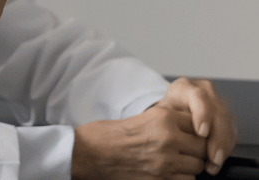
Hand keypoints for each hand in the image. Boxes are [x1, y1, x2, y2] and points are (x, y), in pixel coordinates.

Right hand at [72, 104, 207, 179]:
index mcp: (163, 118)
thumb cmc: (108, 135)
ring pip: (197, 165)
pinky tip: (168, 172)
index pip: (198, 124)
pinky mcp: (162, 179)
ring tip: (175, 162)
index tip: (188, 134)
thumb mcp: (141, 118)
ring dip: (190, 165)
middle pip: (202, 146)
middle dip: (195, 150)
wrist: (89, 154)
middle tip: (183, 150)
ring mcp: (166, 161)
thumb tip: (189, 129)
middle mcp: (168, 138)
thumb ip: (166, 122)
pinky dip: (182, 177)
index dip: (194, 131)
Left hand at [157, 77, 235, 174]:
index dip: (203, 115)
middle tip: (212, 157)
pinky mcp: (227, 116)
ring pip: (228, 124)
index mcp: (185, 87)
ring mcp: (219, 102)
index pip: (198, 97)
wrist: (172, 109)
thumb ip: (166, 122)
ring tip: (214, 162)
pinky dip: (226, 147)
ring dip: (224, 146)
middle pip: (219, 113)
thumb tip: (171, 139)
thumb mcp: (160, 114)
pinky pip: (231, 132)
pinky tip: (217, 159)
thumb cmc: (164, 113)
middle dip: (218, 138)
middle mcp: (206, 92)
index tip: (201, 133)